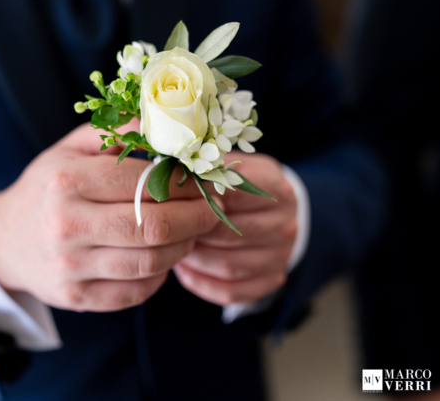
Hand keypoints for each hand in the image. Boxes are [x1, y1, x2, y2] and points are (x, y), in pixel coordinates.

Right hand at [0, 123, 219, 311]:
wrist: (3, 240)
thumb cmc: (45, 188)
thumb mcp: (70, 148)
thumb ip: (116, 132)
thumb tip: (167, 125)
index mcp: (66, 181)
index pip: (143, 182)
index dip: (184, 184)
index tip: (206, 183)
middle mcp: (66, 225)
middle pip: (153, 227)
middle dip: (196, 219)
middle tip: (211, 211)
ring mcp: (70, 267)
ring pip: (150, 263)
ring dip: (183, 248)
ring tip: (191, 233)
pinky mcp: (76, 297)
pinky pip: (136, 293)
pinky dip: (160, 277)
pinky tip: (162, 258)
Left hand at [173, 152, 297, 305]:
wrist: (272, 211)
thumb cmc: (239, 185)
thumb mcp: (230, 166)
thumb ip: (204, 165)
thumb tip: (162, 158)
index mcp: (277, 188)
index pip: (233, 195)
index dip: (198, 199)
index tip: (174, 201)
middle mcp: (286, 223)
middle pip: (229, 234)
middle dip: (192, 232)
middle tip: (167, 230)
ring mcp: (282, 255)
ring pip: (228, 265)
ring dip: (194, 259)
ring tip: (171, 248)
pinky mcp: (273, 280)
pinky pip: (232, 291)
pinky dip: (202, 283)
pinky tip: (184, 271)